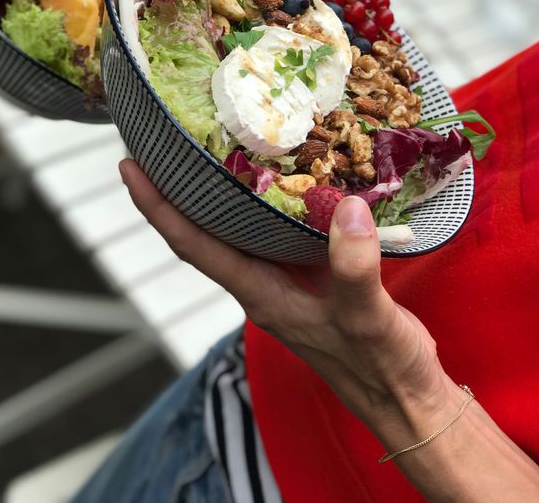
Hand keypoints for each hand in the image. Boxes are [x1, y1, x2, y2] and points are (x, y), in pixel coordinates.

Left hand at [119, 159, 455, 439]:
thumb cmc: (382, 371)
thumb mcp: (368, 319)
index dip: (157, 206)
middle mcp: (264, 284)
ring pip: (238, 227)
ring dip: (218, 189)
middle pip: (203, 230)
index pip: (193, 244)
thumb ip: (354, 269)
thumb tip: (347, 209)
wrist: (409, 402)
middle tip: (163, 136)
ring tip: (209, 142)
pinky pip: (278, 226)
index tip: (130, 167)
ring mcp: (286, 279)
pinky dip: (271, 197)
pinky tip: (284, 173)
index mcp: (261, 294)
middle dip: (177, 187)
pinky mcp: (313, 274)